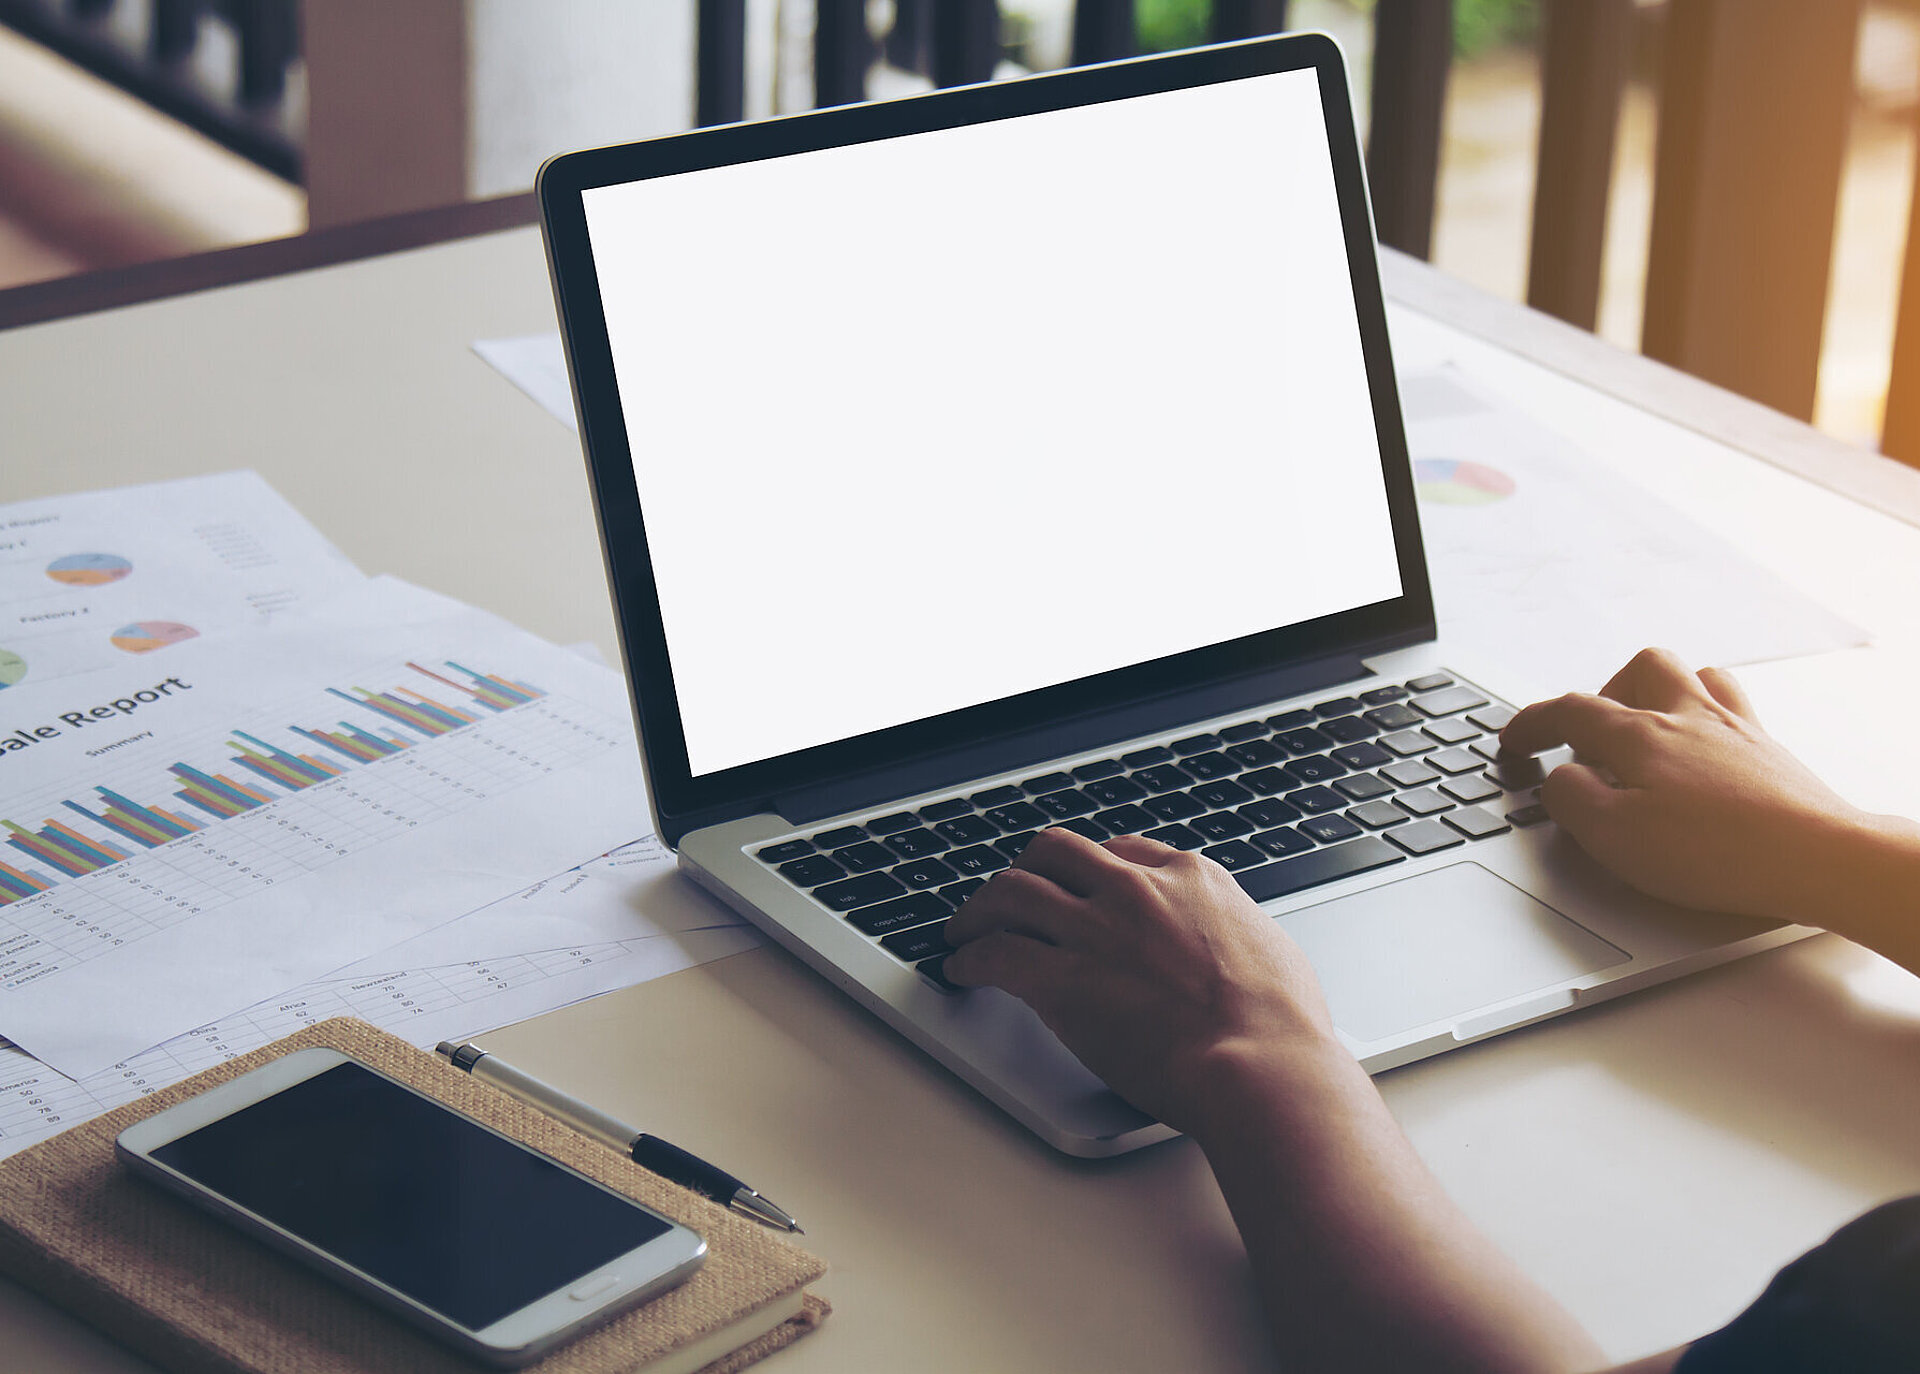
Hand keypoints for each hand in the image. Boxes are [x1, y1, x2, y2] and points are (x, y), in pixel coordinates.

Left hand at [941, 828, 1342, 1132]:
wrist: (1262, 1066)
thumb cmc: (1280, 1026)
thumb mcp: (1267, 946)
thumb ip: (1229, 932)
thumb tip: (1225, 943)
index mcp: (1190, 878)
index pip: (1121, 851)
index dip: (1088, 867)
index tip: (1075, 883)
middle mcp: (1135, 890)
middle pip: (1055, 852)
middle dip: (1025, 870)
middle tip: (1008, 895)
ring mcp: (1096, 929)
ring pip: (1011, 892)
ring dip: (979, 909)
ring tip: (965, 929)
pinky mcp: (1062, 979)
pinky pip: (995, 955)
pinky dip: (970, 959)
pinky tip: (963, 970)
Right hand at [1500, 647, 1871, 923]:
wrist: (1818, 858)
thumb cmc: (1718, 851)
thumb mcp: (1614, 836)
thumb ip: (1571, 800)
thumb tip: (1559, 780)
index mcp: (1643, 735)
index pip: (1572, 710)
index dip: (1534, 723)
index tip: (1515, 739)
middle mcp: (1690, 717)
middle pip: (1642, 670)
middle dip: (1607, 693)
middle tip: (1592, 737)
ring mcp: (1737, 730)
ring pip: (1694, 678)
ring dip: (1660, 695)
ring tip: (1646, 732)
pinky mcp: (1771, 754)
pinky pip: (1733, 709)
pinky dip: (1706, 719)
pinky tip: (1703, 752)